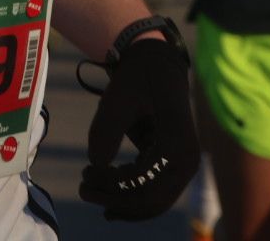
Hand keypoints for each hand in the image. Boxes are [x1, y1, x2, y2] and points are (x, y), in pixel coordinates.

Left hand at [80, 38, 198, 220]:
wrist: (156, 65)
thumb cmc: (137, 78)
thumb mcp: (117, 98)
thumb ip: (105, 131)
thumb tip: (95, 164)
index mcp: (177, 142)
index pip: (144, 181)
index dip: (112, 184)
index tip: (86, 171)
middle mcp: (186, 161)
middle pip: (151, 200)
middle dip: (115, 201)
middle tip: (83, 189)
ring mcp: (182, 166)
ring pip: (154, 202)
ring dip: (122, 203)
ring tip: (90, 191)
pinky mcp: (174, 166)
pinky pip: (155, 193)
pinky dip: (131, 197)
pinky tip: (106, 190)